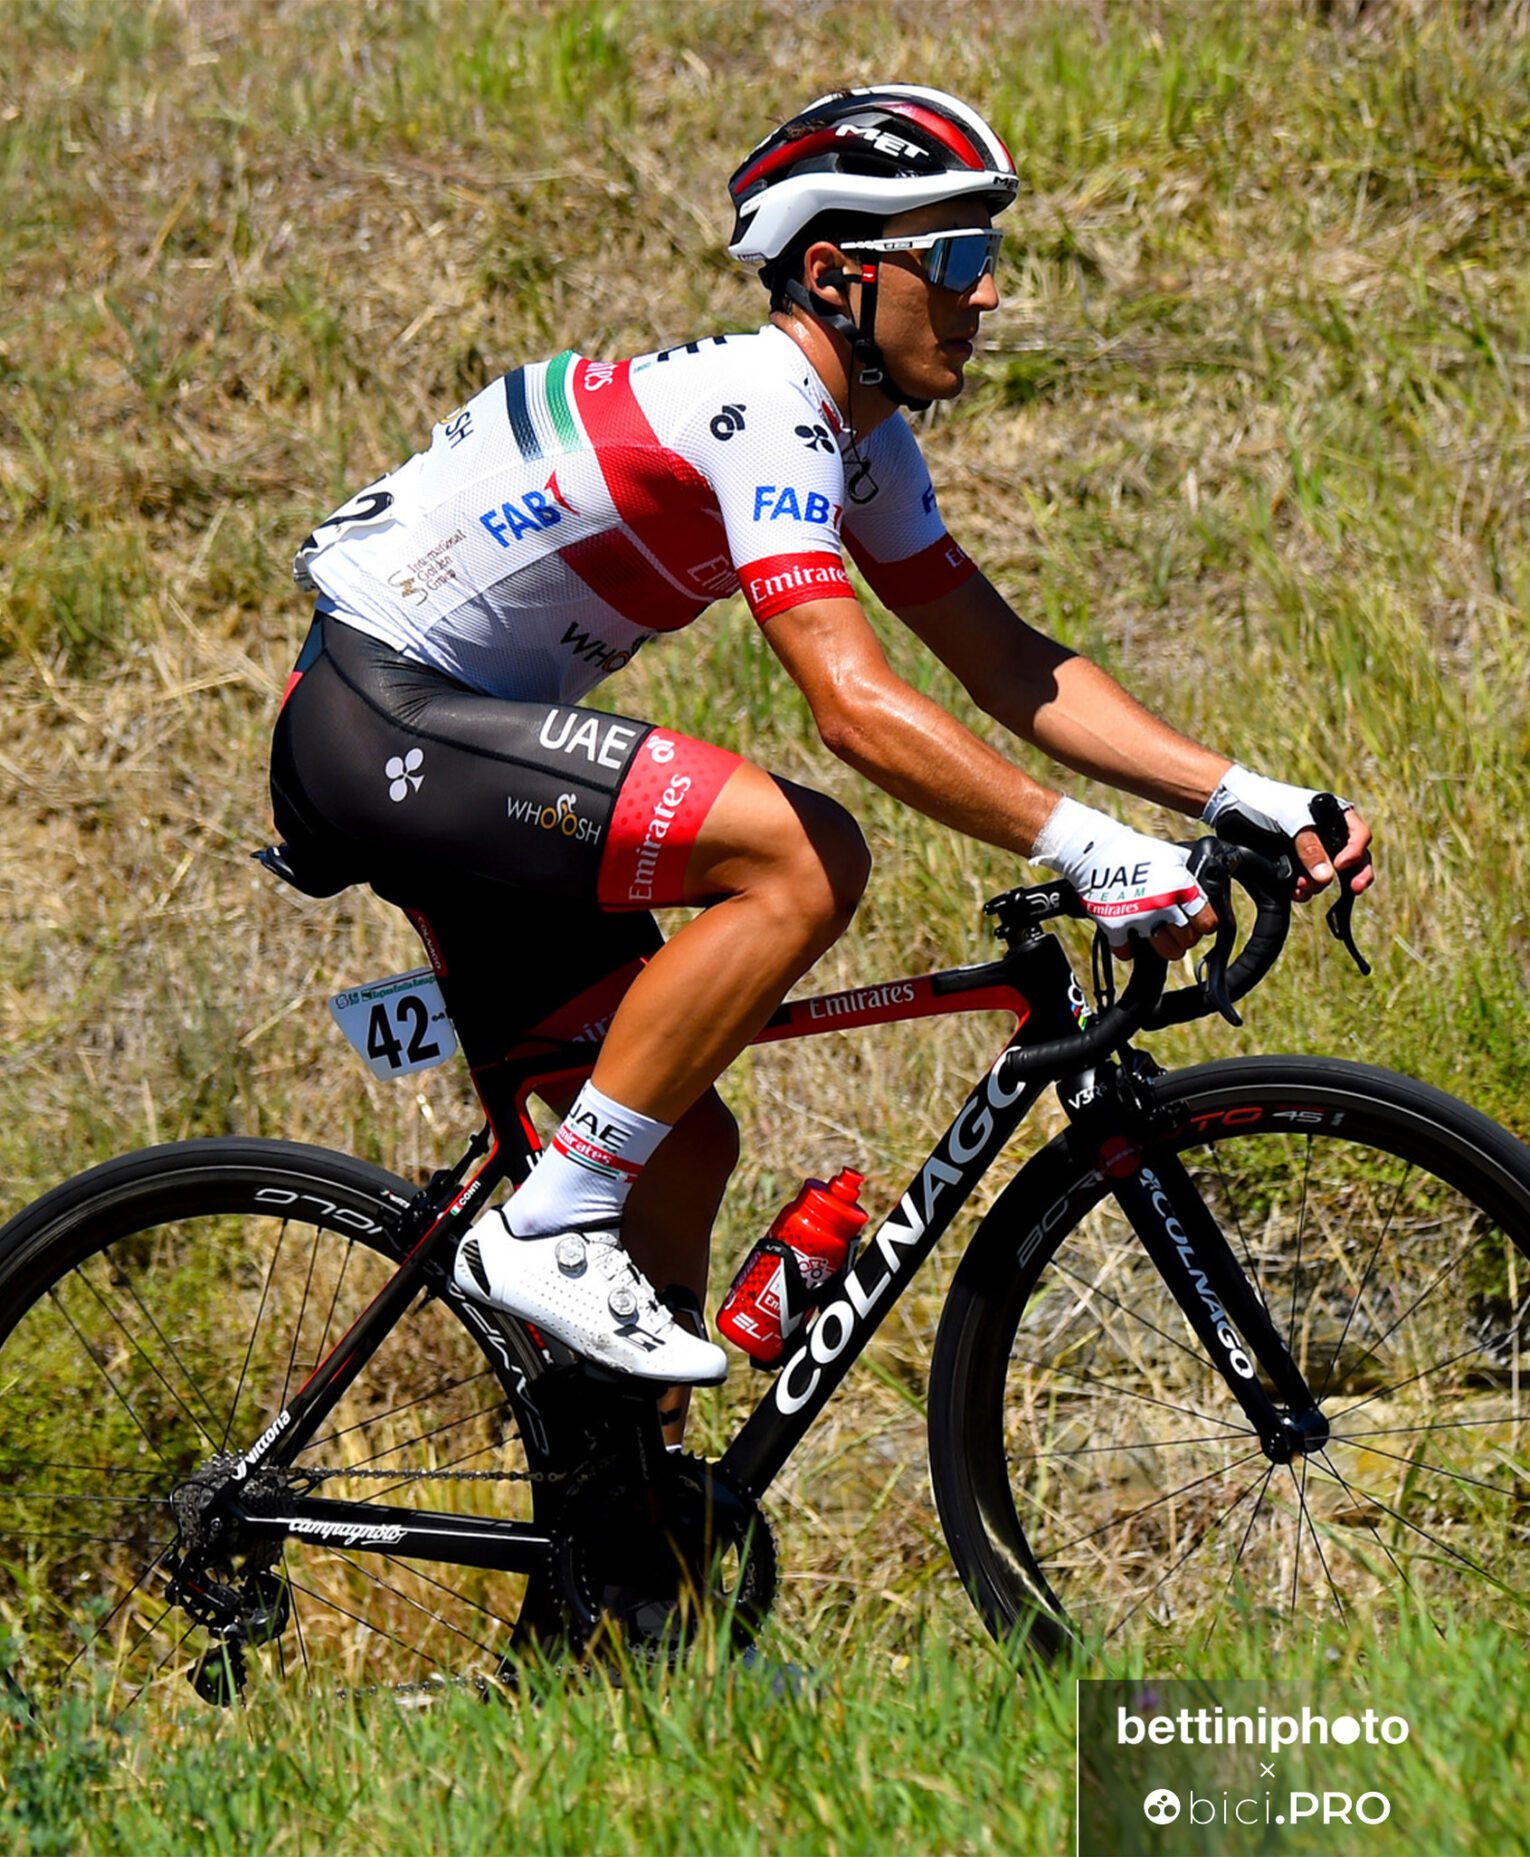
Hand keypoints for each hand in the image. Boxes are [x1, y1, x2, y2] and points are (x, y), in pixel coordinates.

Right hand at [1032, 797, 1217, 959]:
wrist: (1095, 851)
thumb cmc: (1134, 850)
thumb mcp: (1171, 854)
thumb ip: (1190, 871)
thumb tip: (1206, 879)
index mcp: (1180, 886)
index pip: (1206, 921)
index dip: (1203, 923)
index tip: (1197, 922)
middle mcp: (1163, 905)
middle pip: (1188, 940)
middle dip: (1185, 936)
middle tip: (1177, 929)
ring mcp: (1140, 917)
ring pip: (1167, 952)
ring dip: (1165, 946)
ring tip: (1159, 937)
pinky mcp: (1116, 926)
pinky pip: (1127, 952)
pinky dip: (1128, 948)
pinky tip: (1128, 937)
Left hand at [1202, 765, 1374, 902]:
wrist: (1232, 806)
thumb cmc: (1266, 803)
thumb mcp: (1292, 821)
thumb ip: (1310, 848)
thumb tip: (1328, 877)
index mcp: (1333, 816)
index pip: (1359, 836)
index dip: (1355, 852)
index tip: (1341, 865)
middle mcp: (1326, 835)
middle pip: (1353, 860)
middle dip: (1354, 876)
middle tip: (1354, 888)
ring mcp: (1311, 852)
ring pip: (1328, 875)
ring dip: (1318, 885)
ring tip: (1301, 888)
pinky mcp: (1295, 865)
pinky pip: (1307, 882)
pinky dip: (1304, 890)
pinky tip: (1295, 892)